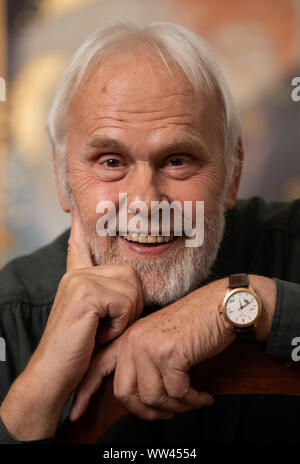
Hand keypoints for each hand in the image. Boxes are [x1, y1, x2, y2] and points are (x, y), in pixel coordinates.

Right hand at [0, 204, 142, 439]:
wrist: (54, 375)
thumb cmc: (79, 351)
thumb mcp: (96, 319)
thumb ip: (107, 296)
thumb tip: (131, 280)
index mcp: (76, 278)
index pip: (81, 244)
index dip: (82, 227)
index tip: (77, 207)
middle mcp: (77, 274)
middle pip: (130, 273)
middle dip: (131, 304)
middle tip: (109, 325)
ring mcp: (79, 281)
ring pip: (132, 287)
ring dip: (126, 316)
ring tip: (103, 329)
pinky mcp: (85, 293)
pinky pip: (126, 302)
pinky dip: (120, 324)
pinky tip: (99, 333)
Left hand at [70, 278, 234, 421]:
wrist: (219, 305)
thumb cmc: (194, 324)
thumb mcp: (158, 339)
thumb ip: (141, 361)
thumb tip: (136, 397)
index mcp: (127, 338)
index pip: (98, 367)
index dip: (84, 393)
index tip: (75, 414)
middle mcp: (133, 341)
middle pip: (125, 394)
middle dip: (148, 411)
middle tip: (169, 412)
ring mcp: (149, 347)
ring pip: (153, 397)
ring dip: (176, 407)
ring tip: (192, 401)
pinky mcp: (169, 354)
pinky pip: (177, 393)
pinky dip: (193, 400)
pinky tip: (203, 396)